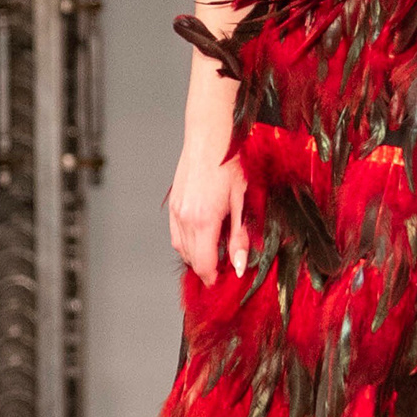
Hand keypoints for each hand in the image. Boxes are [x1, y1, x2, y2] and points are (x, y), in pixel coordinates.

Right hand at [168, 134, 248, 284]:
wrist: (211, 136)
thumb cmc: (231, 164)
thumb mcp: (243, 203)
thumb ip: (239, 238)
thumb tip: (239, 265)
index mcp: (204, 221)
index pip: (203, 264)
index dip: (213, 277)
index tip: (223, 280)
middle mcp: (185, 218)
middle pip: (191, 259)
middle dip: (206, 268)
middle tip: (225, 266)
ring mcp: (176, 211)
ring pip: (181, 247)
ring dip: (196, 255)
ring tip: (215, 251)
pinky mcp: (173, 204)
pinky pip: (176, 233)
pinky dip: (187, 241)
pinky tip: (202, 235)